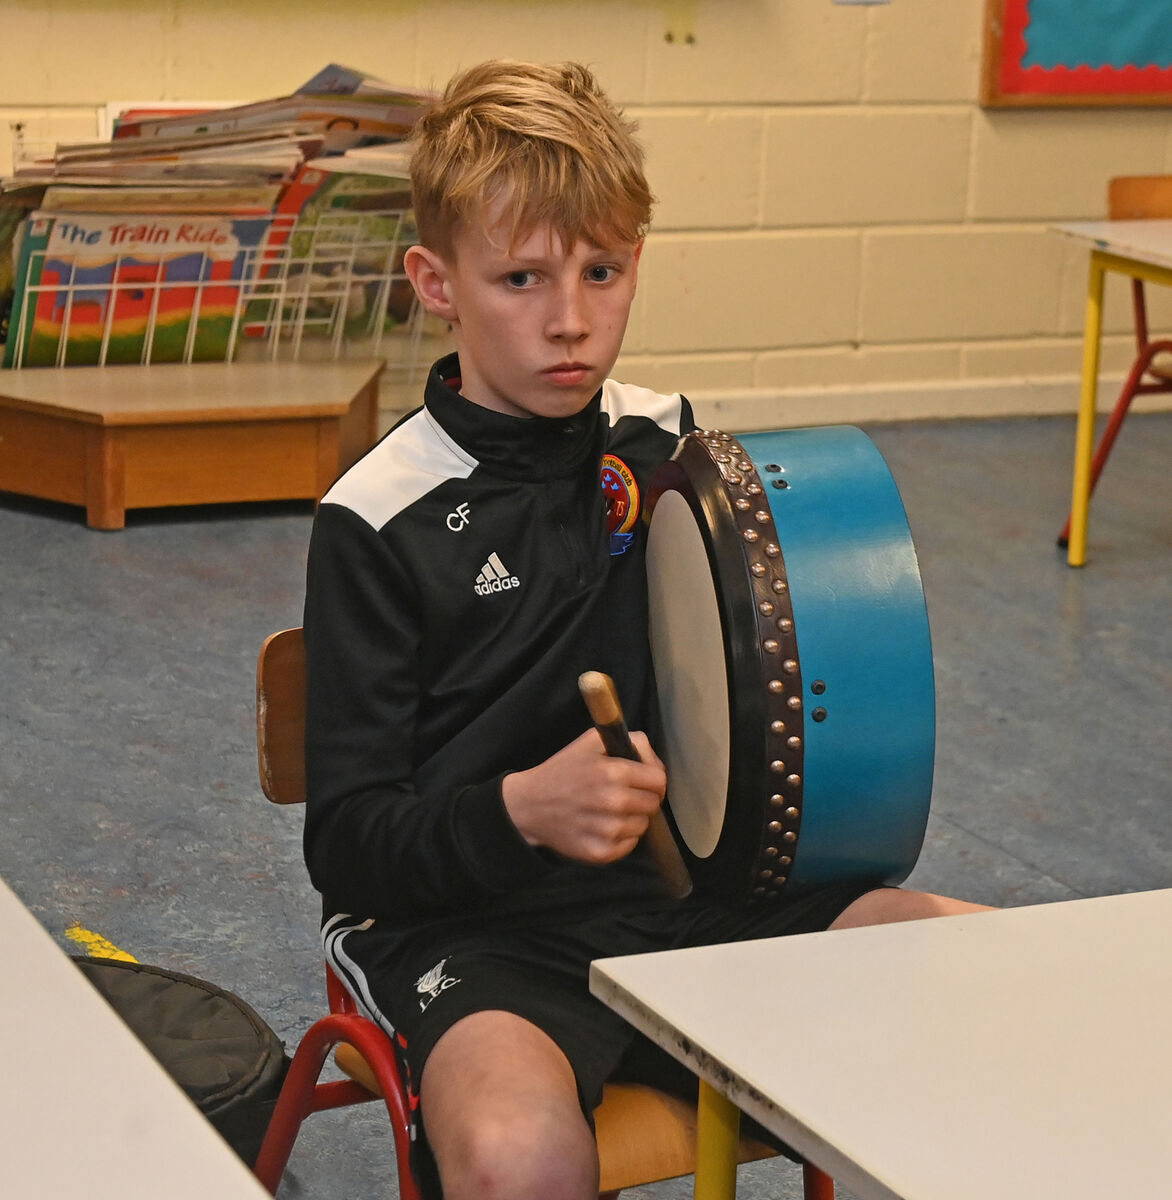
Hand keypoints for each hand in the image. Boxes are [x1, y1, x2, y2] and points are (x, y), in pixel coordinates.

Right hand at [501, 728, 666, 864]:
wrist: (529, 805)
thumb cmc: (564, 770)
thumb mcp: (593, 741)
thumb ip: (634, 742)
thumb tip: (658, 766)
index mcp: (614, 771)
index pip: (659, 780)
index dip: (652, 779)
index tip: (641, 781)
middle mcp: (613, 801)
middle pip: (653, 804)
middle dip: (642, 798)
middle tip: (621, 795)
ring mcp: (606, 830)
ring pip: (643, 825)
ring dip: (631, 818)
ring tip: (607, 811)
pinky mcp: (600, 853)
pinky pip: (629, 845)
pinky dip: (621, 838)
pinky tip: (602, 826)